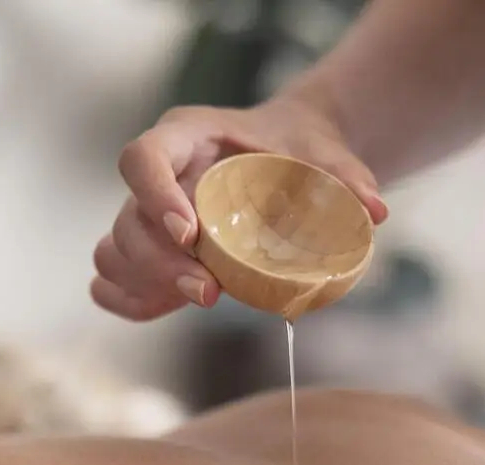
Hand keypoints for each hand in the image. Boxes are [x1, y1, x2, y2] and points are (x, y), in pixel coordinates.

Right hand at [92, 92, 388, 321]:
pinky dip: (127, 300)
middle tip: (207, 292)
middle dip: (161, 262)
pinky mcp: (150, 251)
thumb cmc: (298, 147)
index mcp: (184, 137)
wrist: (290, 155)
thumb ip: (345, 176)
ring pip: (113, 251)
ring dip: (146, 282)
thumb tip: (374, 212)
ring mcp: (146, 215)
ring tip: (198, 298)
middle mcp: (157, 176)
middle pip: (128, 219)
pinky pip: (110, 278)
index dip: (155, 195)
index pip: (142, 158)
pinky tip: (164, 308)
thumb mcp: (324, 152)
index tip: (191, 233)